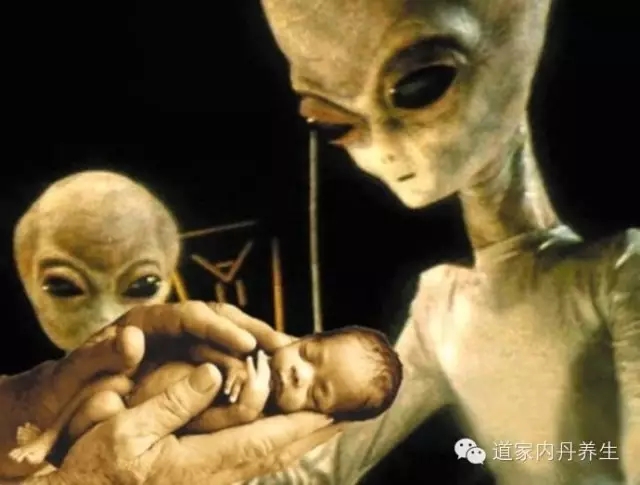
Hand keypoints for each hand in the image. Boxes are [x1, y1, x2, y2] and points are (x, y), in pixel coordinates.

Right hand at [25, 363, 334, 484]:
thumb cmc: (95, 472)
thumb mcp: (124, 432)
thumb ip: (173, 403)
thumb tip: (213, 374)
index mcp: (201, 462)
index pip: (266, 439)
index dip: (302, 422)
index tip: (333, 406)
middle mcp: (216, 478)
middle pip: (278, 453)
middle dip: (314, 431)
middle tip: (346, 411)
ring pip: (269, 461)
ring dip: (300, 439)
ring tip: (324, 420)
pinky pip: (251, 464)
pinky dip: (276, 446)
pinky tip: (281, 436)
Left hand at [236, 351, 270, 413]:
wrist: (246, 414)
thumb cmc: (249, 411)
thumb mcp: (257, 402)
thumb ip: (260, 395)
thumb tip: (261, 390)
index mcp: (266, 391)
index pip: (269, 376)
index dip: (268, 368)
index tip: (267, 361)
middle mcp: (264, 387)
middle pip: (267, 371)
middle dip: (266, 361)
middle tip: (264, 353)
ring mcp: (259, 386)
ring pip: (262, 369)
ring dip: (261, 360)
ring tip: (260, 353)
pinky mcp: (252, 385)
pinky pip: (252, 372)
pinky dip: (250, 364)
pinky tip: (249, 358)